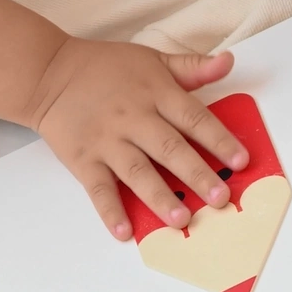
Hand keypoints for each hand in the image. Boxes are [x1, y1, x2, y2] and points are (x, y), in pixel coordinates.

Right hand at [26, 38, 248, 240]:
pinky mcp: (83, 159)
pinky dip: (109, 210)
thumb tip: (228, 62)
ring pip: (137, 172)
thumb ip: (191, 66)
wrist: (49, 74)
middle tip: (220, 198)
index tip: (241, 160)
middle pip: (170, 149)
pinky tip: (123, 231)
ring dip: (159, 197)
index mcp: (155, 93)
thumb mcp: (152, 59)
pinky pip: (98, 188)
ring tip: (180, 220)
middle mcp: (134, 118)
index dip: (219, 139)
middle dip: (197, 174)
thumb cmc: (105, 68)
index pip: (194, 118)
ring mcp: (107, 141)